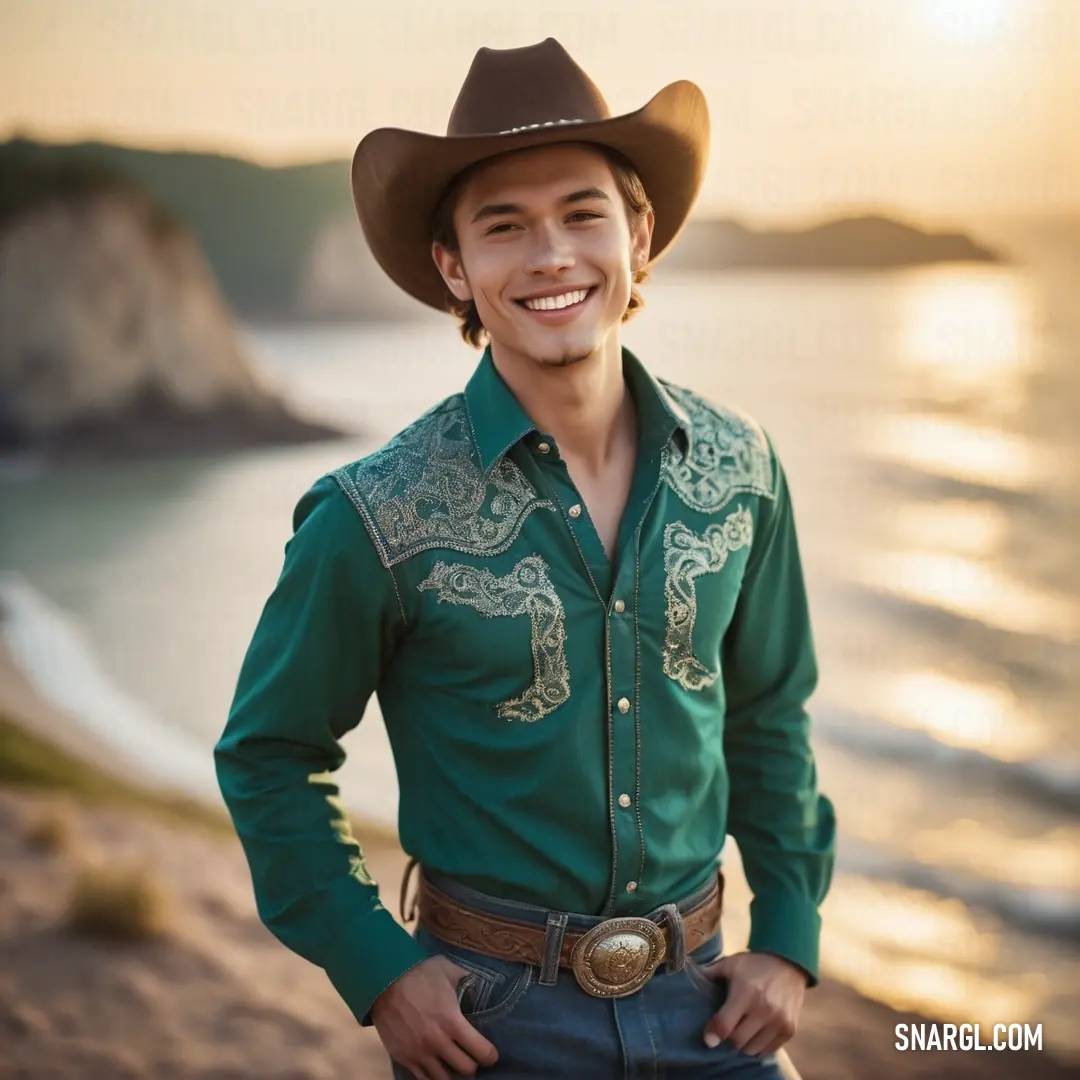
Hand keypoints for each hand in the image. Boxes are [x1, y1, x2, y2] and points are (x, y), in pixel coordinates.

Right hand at [371, 954, 499, 1079]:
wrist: (384, 979)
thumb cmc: (419, 973)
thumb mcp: (448, 970)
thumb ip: (467, 980)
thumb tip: (480, 986)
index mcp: (452, 1021)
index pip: (481, 1051)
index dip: (490, 1055)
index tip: (491, 1053)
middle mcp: (437, 1042)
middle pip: (466, 1070)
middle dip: (472, 1064)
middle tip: (471, 1056)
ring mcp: (419, 1052)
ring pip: (444, 1079)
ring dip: (452, 1071)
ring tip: (452, 1062)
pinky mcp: (403, 1057)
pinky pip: (422, 1079)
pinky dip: (432, 1075)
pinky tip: (436, 1066)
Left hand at [699, 951, 806, 1055]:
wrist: (789, 961)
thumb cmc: (754, 964)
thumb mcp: (729, 964)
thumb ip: (709, 974)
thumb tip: (684, 976)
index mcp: (745, 992)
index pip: (725, 1025)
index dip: (713, 1034)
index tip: (708, 1038)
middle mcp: (764, 1009)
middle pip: (738, 1041)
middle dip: (728, 1037)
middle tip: (726, 1028)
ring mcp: (779, 1021)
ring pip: (753, 1049)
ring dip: (744, 1043)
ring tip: (741, 1030)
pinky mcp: (789, 1029)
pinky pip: (768, 1050)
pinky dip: (759, 1045)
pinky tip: (755, 1032)